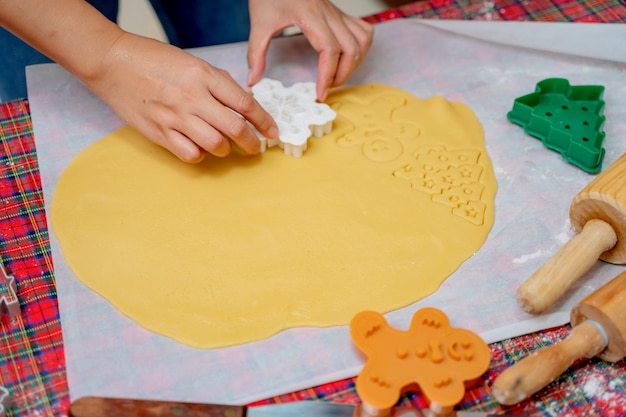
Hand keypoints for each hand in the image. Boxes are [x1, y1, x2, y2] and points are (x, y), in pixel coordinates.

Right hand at [86, 32, 277, 162]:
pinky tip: (199, 147)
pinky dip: (201, 155)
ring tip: (224, 145)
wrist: (113, 63)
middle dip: (252, 143)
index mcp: (204, 76)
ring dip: (226, 149)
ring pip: (216, 145)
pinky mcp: (159, 132)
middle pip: (235, 129)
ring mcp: (175, 117)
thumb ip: (219, 83)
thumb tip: (242, 103)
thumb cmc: (154, 60)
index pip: (245, 104)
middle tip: (255, 147)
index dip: (264, 121)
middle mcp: (192, 97)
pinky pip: (190, 154)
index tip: (271, 131)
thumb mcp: (193, 63)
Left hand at [247, 0, 373, 100]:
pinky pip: (363, 30)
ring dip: (354, 63)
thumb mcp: (259, 23)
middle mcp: (329, 14)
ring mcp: (337, 12)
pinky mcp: (339, 13)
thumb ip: (256, 53)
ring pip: (362, 41)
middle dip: (342, 75)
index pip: (329, 51)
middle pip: (351, 49)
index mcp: (311, 16)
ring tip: (336, 75)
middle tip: (326, 88)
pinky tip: (347, 57)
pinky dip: (361, 47)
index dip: (327, 76)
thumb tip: (253, 80)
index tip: (320, 94)